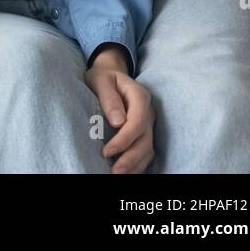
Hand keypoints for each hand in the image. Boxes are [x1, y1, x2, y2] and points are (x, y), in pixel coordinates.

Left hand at [84, 46, 154, 172]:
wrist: (109, 75)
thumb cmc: (103, 78)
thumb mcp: (101, 80)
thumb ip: (109, 98)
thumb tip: (117, 121)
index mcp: (140, 96)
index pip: (137, 123)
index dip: (124, 140)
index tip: (106, 152)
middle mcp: (148, 112)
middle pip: (145, 139)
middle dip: (130, 158)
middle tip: (114, 171)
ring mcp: (149, 123)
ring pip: (147, 148)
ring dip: (135, 164)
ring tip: (119, 175)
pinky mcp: (144, 132)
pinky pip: (145, 151)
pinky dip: (138, 164)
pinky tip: (127, 172)